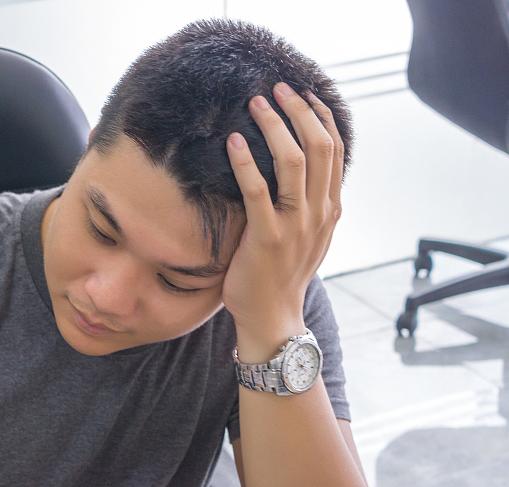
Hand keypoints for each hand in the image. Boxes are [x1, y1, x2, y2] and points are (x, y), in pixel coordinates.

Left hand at [222, 82, 344, 360]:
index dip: (321, 117)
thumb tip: (297, 173)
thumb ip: (307, 205)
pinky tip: (232, 142)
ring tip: (255, 104)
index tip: (304, 94)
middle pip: (319, 146)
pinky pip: (259, 192)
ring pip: (294, 162)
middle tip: (276, 89)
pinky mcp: (268, 239)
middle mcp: (319, 213)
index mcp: (330, 209)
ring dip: (274, 126)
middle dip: (299, 111)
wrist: (273, 318)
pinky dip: (246, 162)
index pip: (335, 150)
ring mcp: (296, 226)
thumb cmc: (279, 275)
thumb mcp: (305, 236)